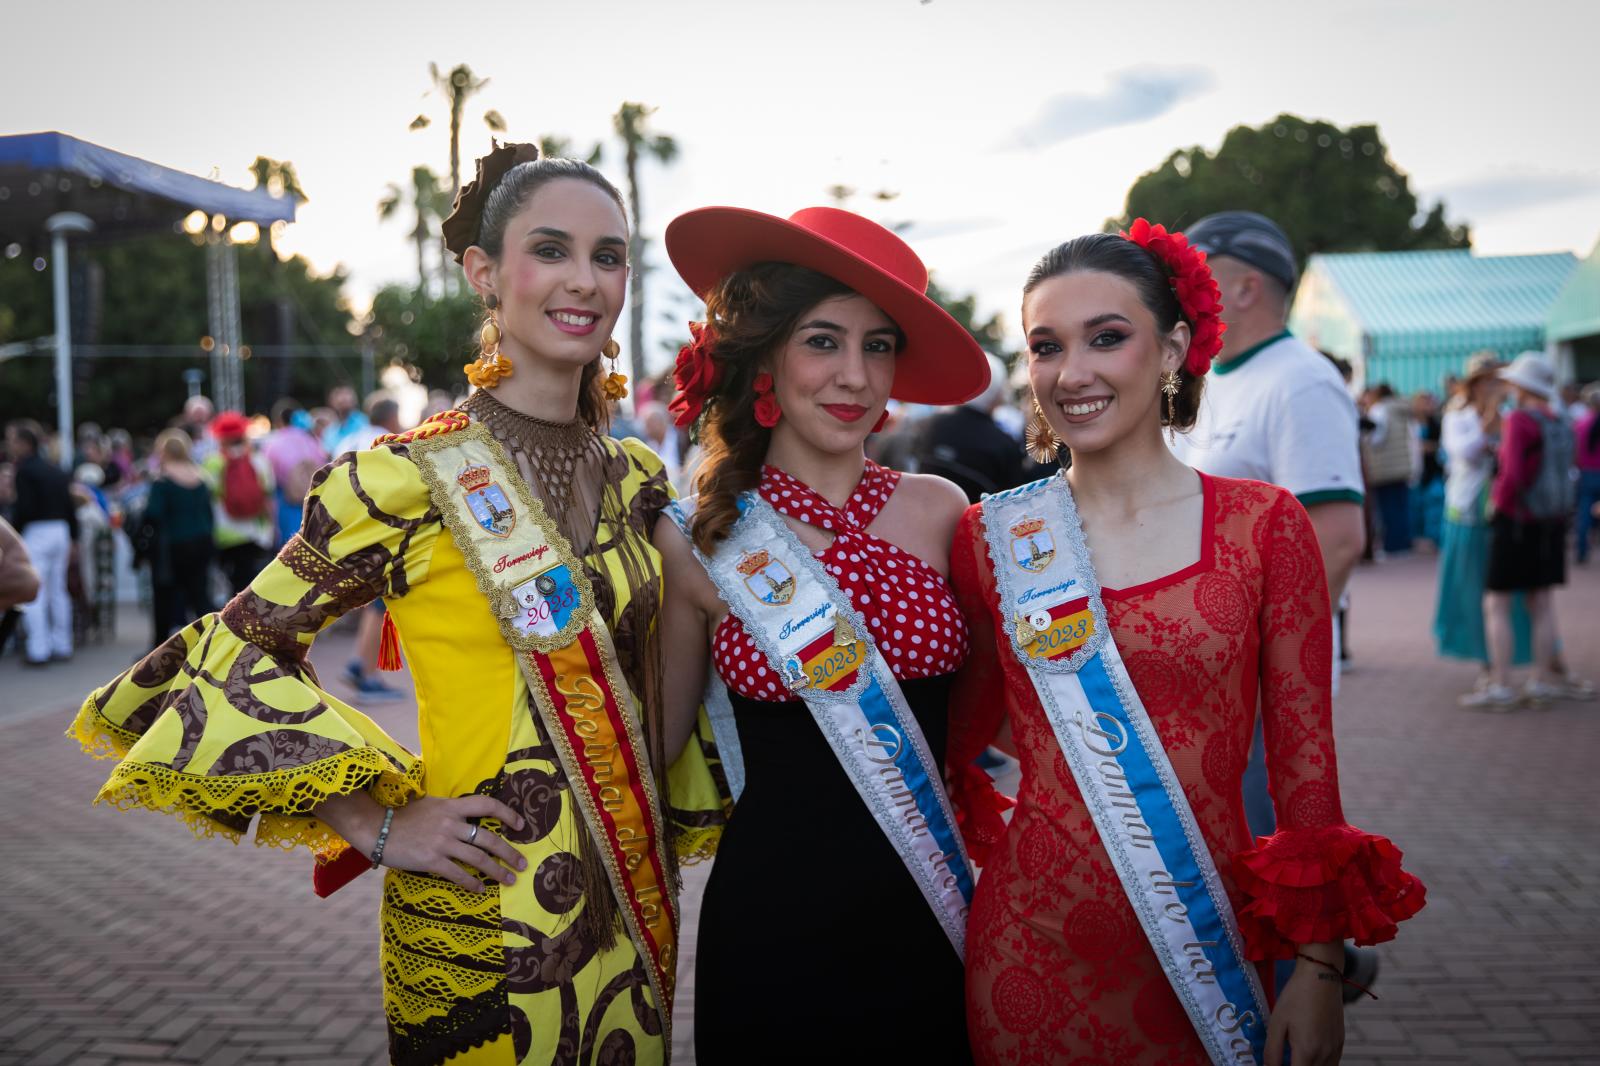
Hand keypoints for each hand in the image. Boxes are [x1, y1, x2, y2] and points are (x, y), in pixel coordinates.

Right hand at [381, 795, 528, 892]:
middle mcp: (450, 823)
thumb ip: (449, 812)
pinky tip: (480, 890)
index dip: (507, 813)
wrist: (376, 827)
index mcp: (451, 806)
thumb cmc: (401, 816)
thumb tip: (466, 822)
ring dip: (497, 871)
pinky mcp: (431, 860)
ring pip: (478, 858)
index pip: (487, 804)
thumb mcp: (430, 806)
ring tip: (509, 880)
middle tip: (522, 863)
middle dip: (509, 852)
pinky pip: (458, 874)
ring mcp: (442, 842)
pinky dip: (471, 883)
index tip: (521, 825)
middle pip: (488, 838)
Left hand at [1264, 956, 1344, 1065]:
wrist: (1321, 976)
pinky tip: (1308, 1056)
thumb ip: (1272, 1051)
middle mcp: (1325, 1055)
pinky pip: (1332, 1065)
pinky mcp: (1341, 1042)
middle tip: (1284, 1059)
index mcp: (1307, 1052)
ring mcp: (1336, 1049)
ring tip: (1294, 1058)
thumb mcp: (1277, 1023)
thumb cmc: (1296, 997)